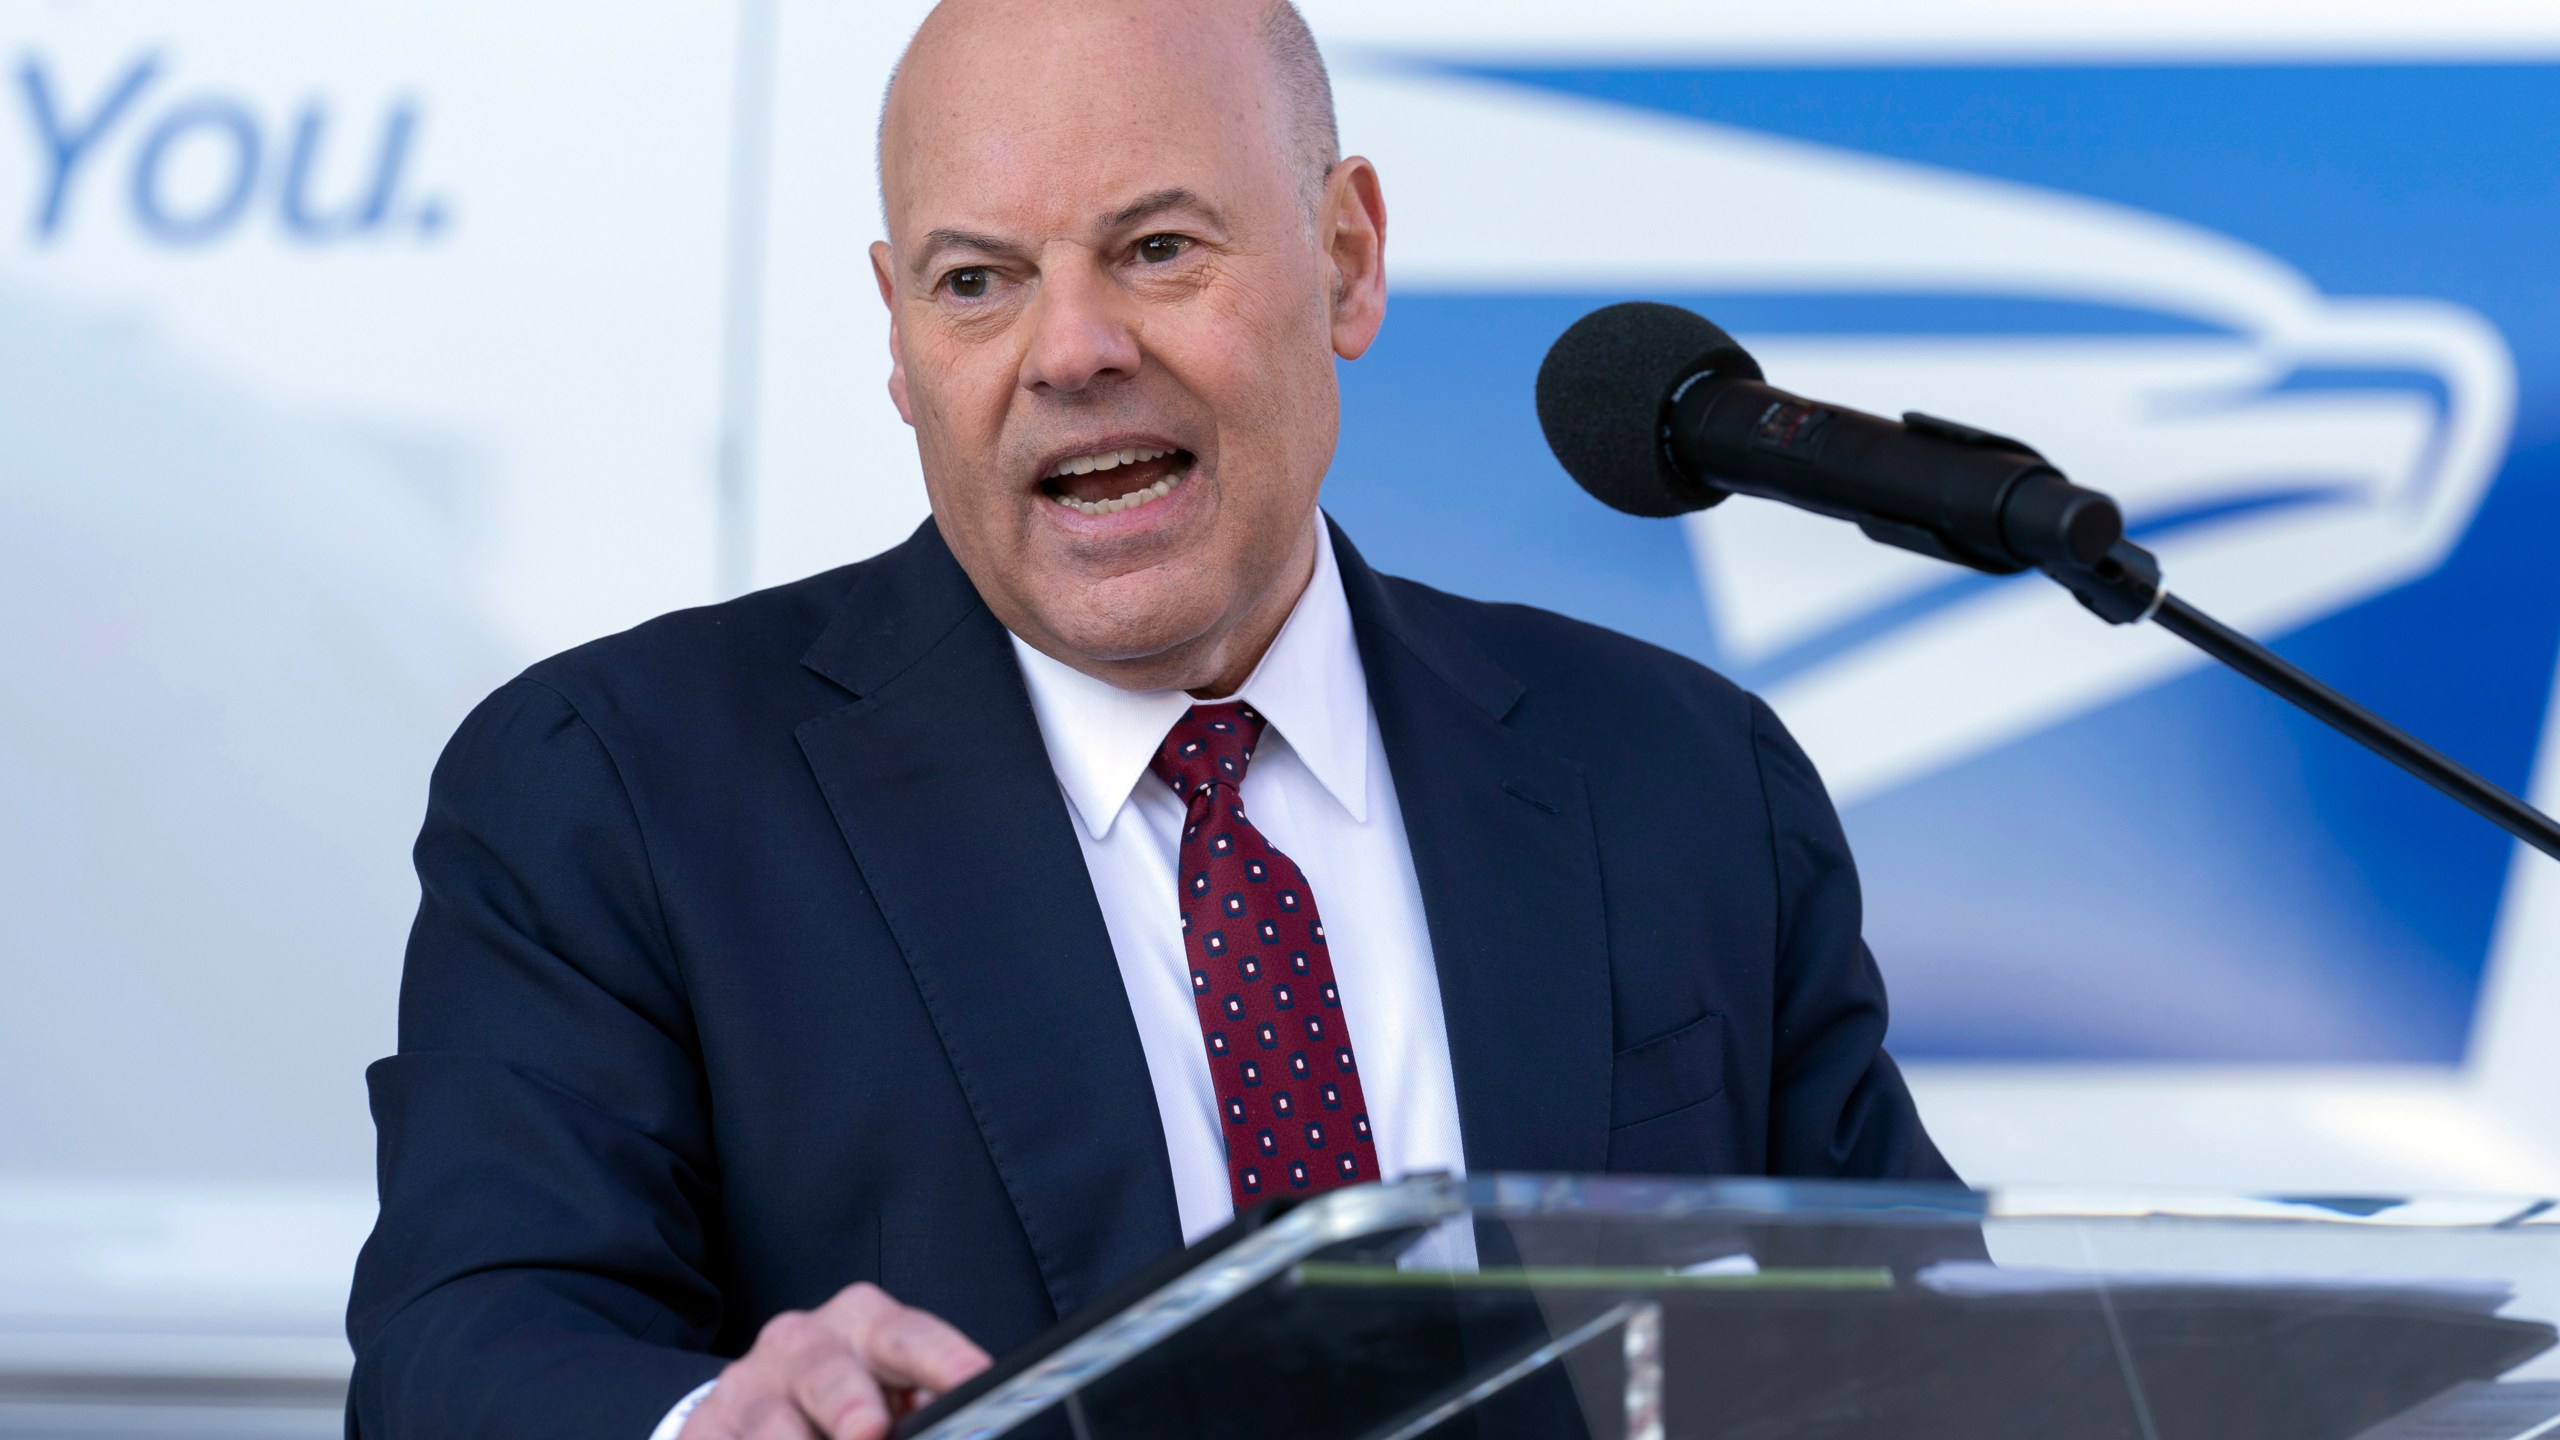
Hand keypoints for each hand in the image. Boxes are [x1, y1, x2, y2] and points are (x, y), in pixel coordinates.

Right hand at [678, 1283, 991, 1439]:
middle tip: (870, 1432)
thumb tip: (957, 1426)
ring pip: (771, 1419)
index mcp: (866, 1324)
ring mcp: (748, 1382)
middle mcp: (803, 1340)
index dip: (943, 1358)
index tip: (975, 1379)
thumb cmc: (854, 1400)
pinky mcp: (706, 1424)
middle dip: (850, 1404)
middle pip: (828, 1369)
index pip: (909, 1335)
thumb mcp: (892, 1395)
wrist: (760, 1408)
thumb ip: (923, 1409)